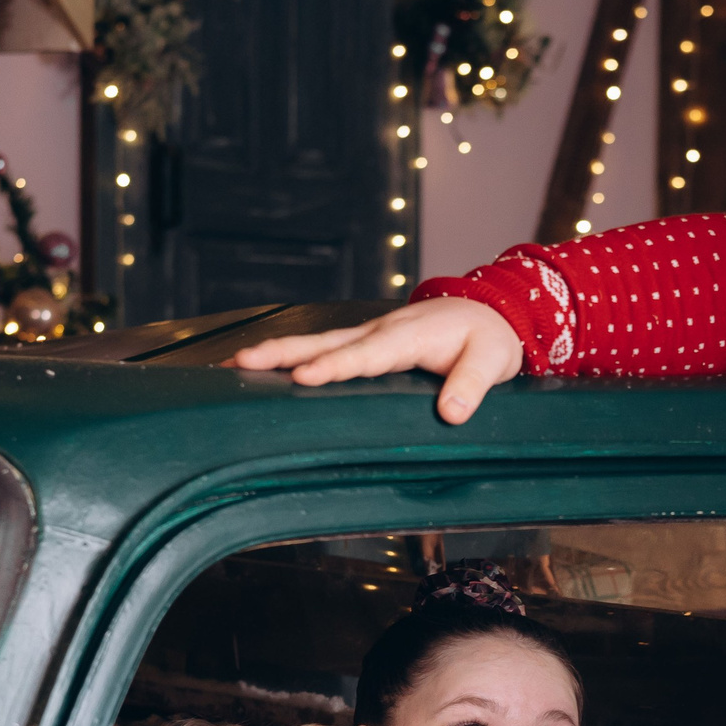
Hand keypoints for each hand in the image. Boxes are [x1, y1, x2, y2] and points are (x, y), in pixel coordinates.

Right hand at [226, 296, 523, 424]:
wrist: (490, 312)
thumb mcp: (492, 360)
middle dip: (281, 353)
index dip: (334, 367)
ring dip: (275, 353)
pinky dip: (292, 357)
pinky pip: (325, 349)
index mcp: (407, 336)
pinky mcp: (365, 344)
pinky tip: (264, 370)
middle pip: (324, 343)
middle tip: (239, 362)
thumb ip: (472, 385)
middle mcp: (380, 331)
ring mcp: (369, 335)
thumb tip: (452, 413)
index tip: (303, 377)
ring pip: (316, 344)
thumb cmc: (488, 338)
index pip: (365, 355)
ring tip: (233, 365)